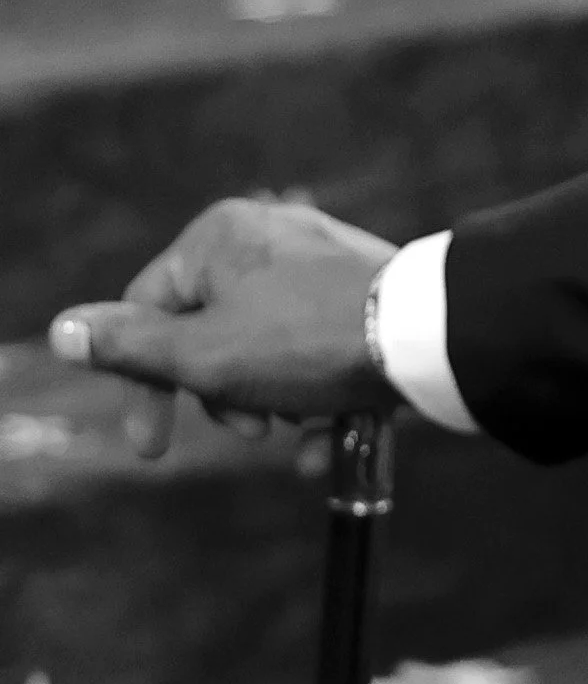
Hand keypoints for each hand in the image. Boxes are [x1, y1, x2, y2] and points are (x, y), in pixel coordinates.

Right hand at [48, 198, 397, 459]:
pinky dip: (318, 399)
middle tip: (251, 430)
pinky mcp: (363, 295)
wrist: (427, 337)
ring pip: (265, 348)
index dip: (143, 385)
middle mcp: (270, 236)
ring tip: (298, 426)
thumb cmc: (308, 341)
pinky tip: (329, 440)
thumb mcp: (205, 354)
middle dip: (222, 395)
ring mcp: (320, 263)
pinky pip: (318, 351)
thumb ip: (133, 347)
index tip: (155, 448)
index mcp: (221, 235)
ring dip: (271, 402)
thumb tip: (65, 330)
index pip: (148, 309)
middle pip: (209, 331)